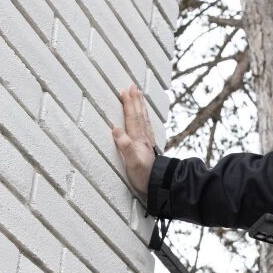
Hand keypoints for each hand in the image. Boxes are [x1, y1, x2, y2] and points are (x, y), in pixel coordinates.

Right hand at [110, 86, 157, 201]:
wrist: (158, 185)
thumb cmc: (143, 175)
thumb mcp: (131, 161)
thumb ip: (124, 145)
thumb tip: (115, 129)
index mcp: (137, 139)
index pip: (132, 117)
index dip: (129, 104)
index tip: (126, 91)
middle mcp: (144, 138)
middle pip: (139, 115)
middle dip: (136, 101)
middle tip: (134, 87)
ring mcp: (147, 142)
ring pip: (144, 119)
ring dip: (141, 107)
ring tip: (140, 96)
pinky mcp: (149, 148)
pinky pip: (147, 127)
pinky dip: (145, 119)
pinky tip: (145, 118)